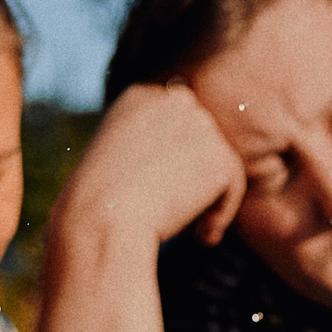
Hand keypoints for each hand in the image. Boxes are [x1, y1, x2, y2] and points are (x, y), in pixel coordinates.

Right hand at [49, 82, 248, 254]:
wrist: (103, 217)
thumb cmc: (98, 202)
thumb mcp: (114, 162)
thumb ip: (148, 151)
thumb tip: (184, 166)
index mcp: (140, 95)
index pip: (176, 123)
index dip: (172, 162)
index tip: (156, 194)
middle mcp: (173, 100)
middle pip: (200, 141)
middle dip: (193, 176)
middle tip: (174, 213)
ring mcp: (199, 124)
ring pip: (218, 164)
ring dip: (207, 197)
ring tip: (188, 229)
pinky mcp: (219, 153)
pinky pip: (233, 185)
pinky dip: (222, 214)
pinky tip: (202, 236)